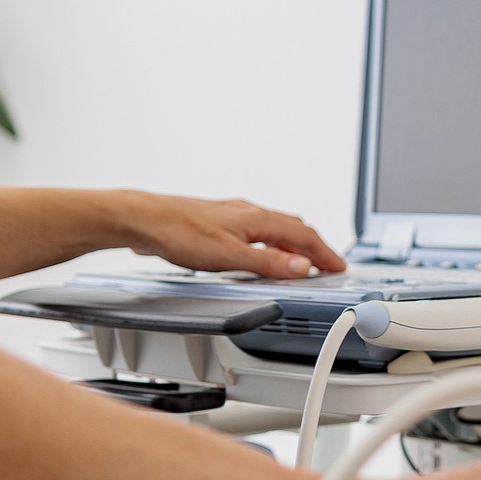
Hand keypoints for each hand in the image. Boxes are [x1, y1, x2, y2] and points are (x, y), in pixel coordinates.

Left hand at [112, 192, 345, 279]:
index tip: (338, 267)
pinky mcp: (212, 223)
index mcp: (255, 218)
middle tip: (325, 265)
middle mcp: (245, 212)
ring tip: (297, 261)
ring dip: (289, 245)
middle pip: (289, 228)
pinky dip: (266, 244)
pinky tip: (254, 254)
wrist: (143, 220)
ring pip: (269, 229)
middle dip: (311, 247)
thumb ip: (268, 263)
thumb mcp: (230, 256)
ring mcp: (228, 216)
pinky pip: (251, 232)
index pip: (301, 234)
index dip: (323, 253)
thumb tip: (303, 267)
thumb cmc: (180, 232)